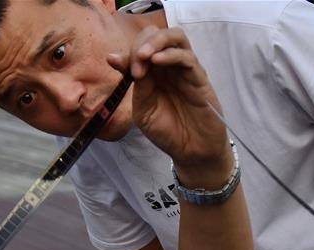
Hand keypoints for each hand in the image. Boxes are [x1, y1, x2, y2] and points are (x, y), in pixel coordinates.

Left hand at [108, 27, 230, 185]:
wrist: (191, 152)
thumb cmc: (168, 131)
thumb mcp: (143, 110)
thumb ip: (134, 84)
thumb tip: (113, 57)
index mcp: (153, 72)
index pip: (141, 44)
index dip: (129, 50)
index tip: (119, 64)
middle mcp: (169, 66)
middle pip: (158, 33)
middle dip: (142, 42)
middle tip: (135, 60)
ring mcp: (186, 70)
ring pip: (176, 38)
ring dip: (157, 41)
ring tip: (144, 55)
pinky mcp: (200, 79)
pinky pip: (188, 58)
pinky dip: (172, 55)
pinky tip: (158, 60)